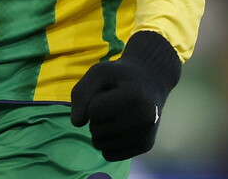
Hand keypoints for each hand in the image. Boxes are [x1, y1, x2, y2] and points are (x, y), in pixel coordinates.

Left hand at [70, 30, 181, 160]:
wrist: (150, 82)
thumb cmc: (120, 76)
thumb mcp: (98, 72)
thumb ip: (81, 93)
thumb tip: (77, 123)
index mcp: (134, 97)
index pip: (93, 111)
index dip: (93, 101)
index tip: (107, 92)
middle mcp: (145, 119)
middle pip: (96, 130)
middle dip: (96, 117)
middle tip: (111, 103)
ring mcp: (146, 135)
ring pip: (100, 145)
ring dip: (100, 131)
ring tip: (114, 114)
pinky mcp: (145, 146)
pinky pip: (110, 155)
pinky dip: (107, 144)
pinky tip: (118, 128)